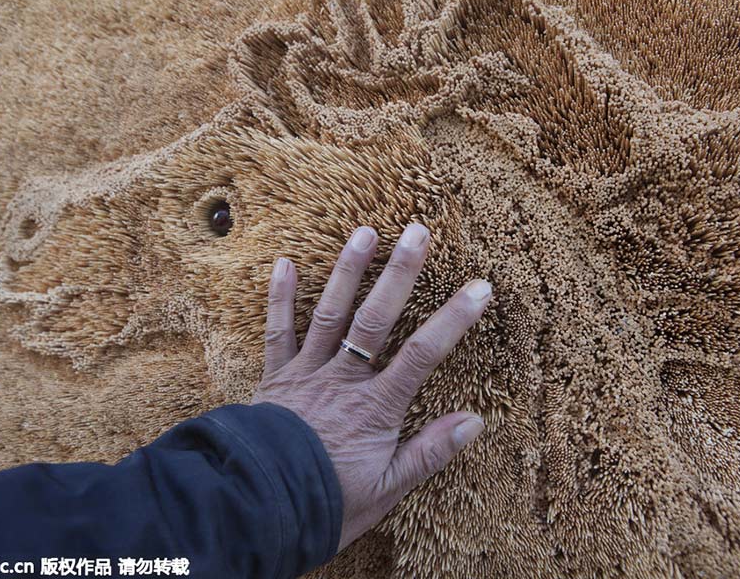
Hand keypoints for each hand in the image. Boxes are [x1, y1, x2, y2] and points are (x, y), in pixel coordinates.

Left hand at [252, 223, 490, 549]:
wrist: (259, 508)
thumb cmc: (327, 502)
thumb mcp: (387, 489)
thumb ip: (428, 452)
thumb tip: (474, 422)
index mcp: (376, 406)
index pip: (423, 354)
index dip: (453, 319)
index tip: (480, 288)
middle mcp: (343, 380)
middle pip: (376, 319)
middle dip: (399, 273)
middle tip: (418, 232)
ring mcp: (306, 373)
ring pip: (330, 313)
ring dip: (347, 271)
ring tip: (364, 231)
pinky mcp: (275, 377)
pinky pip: (277, 332)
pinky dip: (278, 298)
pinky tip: (283, 262)